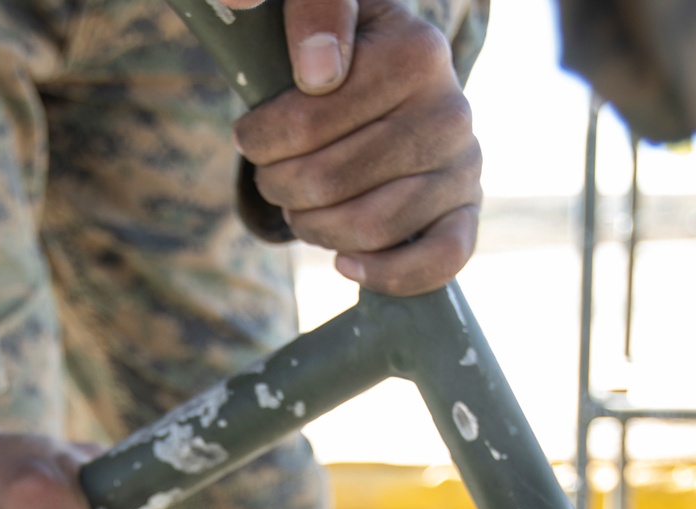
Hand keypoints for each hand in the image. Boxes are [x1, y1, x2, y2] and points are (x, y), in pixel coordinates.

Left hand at [231, 0, 481, 294]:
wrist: (391, 83)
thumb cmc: (341, 51)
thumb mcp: (321, 10)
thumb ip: (315, 9)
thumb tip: (318, 70)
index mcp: (415, 52)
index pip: (307, 120)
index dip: (261, 139)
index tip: (252, 135)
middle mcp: (450, 109)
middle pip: (329, 181)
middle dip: (281, 186)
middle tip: (273, 175)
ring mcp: (464, 166)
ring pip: (367, 228)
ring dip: (314, 227)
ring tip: (302, 206)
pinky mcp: (465, 213)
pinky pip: (436, 263)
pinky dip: (382, 273)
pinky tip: (345, 261)